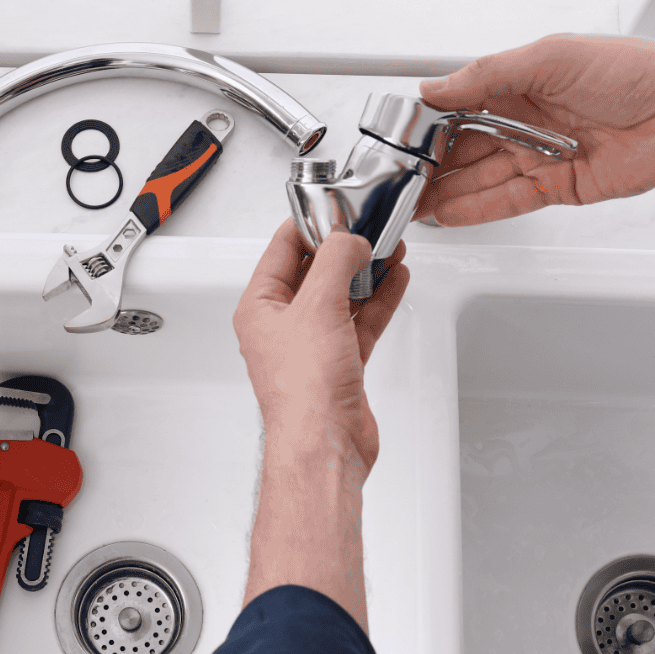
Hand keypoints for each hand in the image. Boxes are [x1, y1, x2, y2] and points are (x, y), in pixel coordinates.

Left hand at [233, 222, 408, 625]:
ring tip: (389, 247)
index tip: (338, 207)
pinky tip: (394, 280)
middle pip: (315, 270)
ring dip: (366, 272)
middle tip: (370, 226)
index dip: (311, 224)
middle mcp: (282, 325)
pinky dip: (378, 301)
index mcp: (259, 308)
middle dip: (345, 248)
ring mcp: (312, 345)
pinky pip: (360, 321)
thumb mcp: (318, 307)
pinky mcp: (339, 363)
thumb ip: (336, 263)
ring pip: (341, 295)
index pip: (283, 249)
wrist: (325, 446)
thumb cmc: (304, 393)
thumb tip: (348, 240)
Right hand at [414, 34, 654, 225]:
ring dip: (443, 192)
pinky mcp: (555, 187)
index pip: (456, 107)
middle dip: (428, 165)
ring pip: (478, 178)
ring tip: (411, 204)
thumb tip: (436, 89)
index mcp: (518, 83)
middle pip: (462, 149)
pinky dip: (475, 210)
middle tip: (397, 181)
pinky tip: (447, 214)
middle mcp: (524, 120)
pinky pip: (505, 201)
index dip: (427, 125)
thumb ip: (487, 76)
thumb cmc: (633, 72)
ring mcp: (537, 155)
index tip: (400, 140)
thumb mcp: (549, 57)